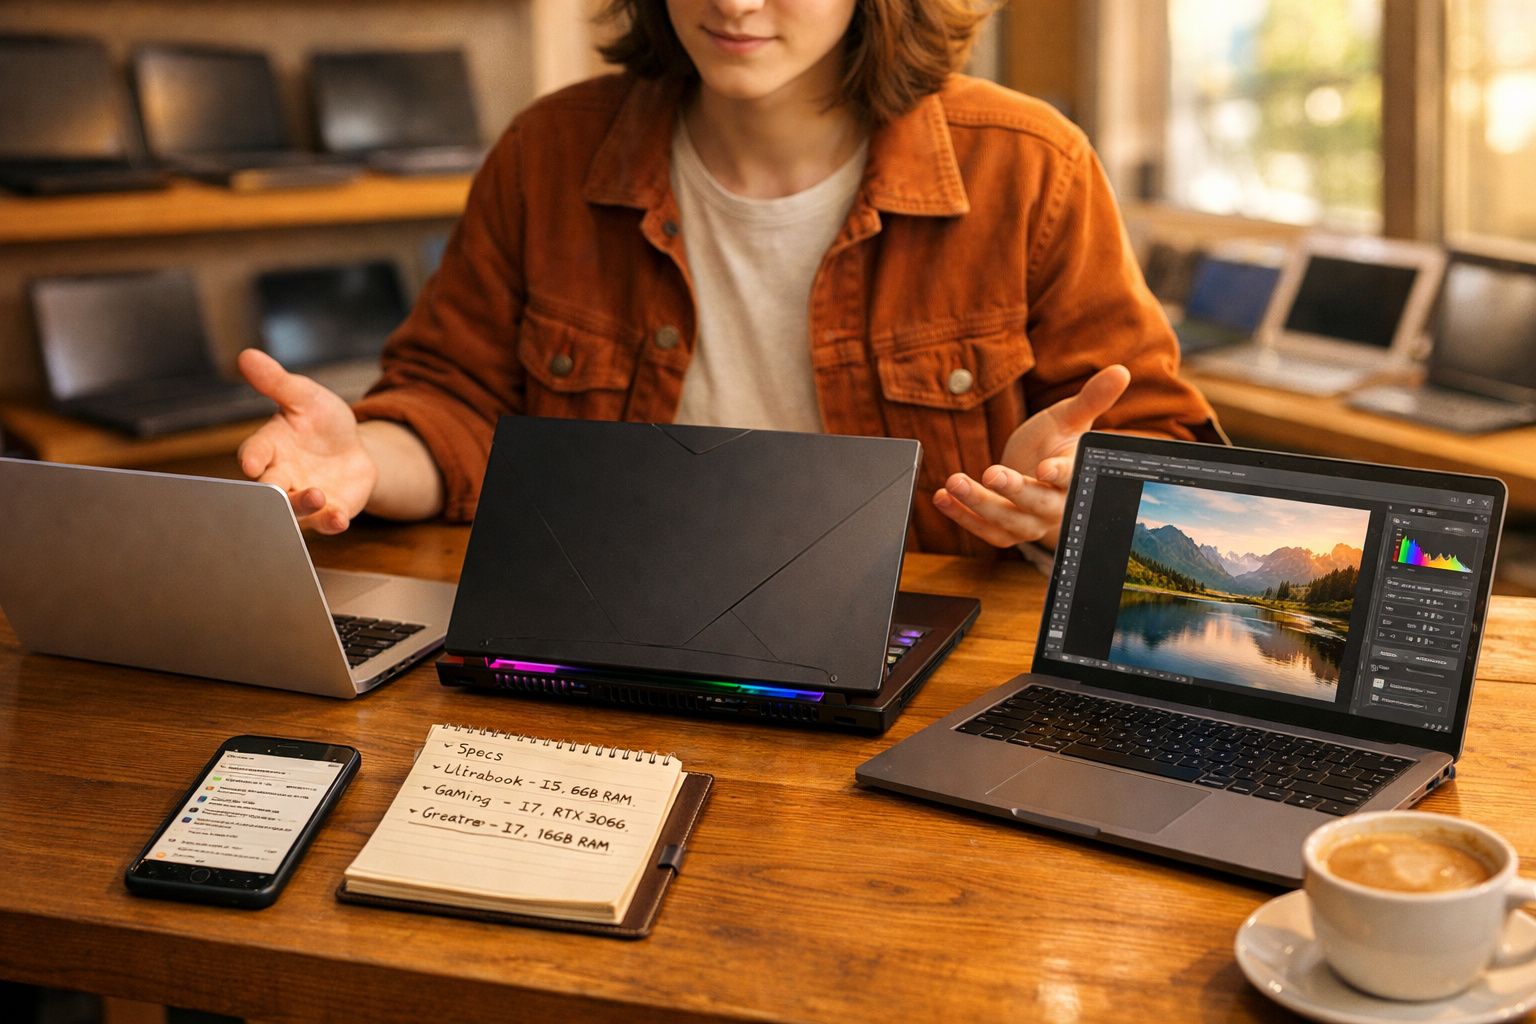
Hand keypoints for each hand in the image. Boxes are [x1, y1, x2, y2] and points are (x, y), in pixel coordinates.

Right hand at [236, 348, 377, 533]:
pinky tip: (339, 519)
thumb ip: (277, 382)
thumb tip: (246, 355)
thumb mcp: (305, 396)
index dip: (251, 458)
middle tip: (276, 488)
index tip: (251, 463)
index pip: (253, 453)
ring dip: (302, 505)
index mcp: (269, 446)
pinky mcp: (328, 512)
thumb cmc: (320, 422)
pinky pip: (325, 523)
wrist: (353, 448)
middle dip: (272, 490)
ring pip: (295, 509)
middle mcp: (281, 476)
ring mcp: (303, 497)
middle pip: (269, 488)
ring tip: (316, 495)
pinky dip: (331, 522)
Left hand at [932, 364, 1130, 548]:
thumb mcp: (1070, 418)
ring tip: (954, 483)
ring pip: (1007, 522)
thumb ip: (1091, 399)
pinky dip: (961, 517)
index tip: (1045, 469)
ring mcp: (1029, 522)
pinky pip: (984, 530)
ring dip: (978, 505)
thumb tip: (1120, 371)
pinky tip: (941, 497)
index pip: (1072, 480)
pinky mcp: (1005, 529)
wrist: (1036, 471)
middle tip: (991, 474)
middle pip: (1037, 504)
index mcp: (1075, 478)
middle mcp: (1055, 506)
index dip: (1061, 476)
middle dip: (1014, 491)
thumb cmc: (1056, 443)